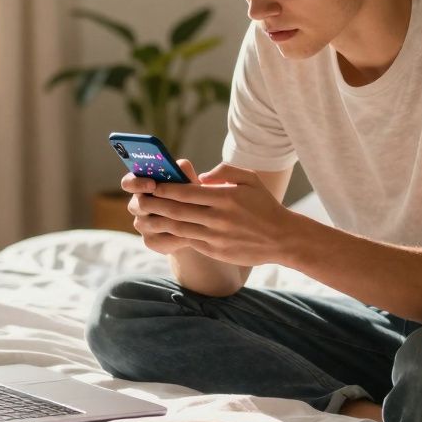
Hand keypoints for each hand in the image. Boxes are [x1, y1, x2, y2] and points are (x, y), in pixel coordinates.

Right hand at [123, 159, 200, 255]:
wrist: (198, 226)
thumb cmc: (191, 198)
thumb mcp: (190, 183)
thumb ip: (184, 172)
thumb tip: (181, 166)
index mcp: (142, 186)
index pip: (128, 183)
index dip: (136, 183)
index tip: (152, 184)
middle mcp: (137, 205)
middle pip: (137, 204)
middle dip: (157, 203)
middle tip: (176, 202)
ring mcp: (142, 225)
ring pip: (151, 223)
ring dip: (171, 220)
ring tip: (191, 218)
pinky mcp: (150, 241)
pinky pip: (161, 239)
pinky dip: (177, 236)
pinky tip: (191, 234)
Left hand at [128, 162, 297, 266]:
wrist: (282, 238)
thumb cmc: (264, 205)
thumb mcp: (249, 179)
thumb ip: (224, 171)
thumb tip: (200, 176)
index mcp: (225, 197)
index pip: (186, 192)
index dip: (165, 188)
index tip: (152, 184)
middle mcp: (218, 217)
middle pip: (176, 210)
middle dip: (155, 204)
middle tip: (140, 200)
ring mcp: (216, 236)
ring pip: (178, 228)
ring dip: (158, 221)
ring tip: (144, 215)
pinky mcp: (215, 250)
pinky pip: (188, 241)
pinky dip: (172, 235)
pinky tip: (162, 230)